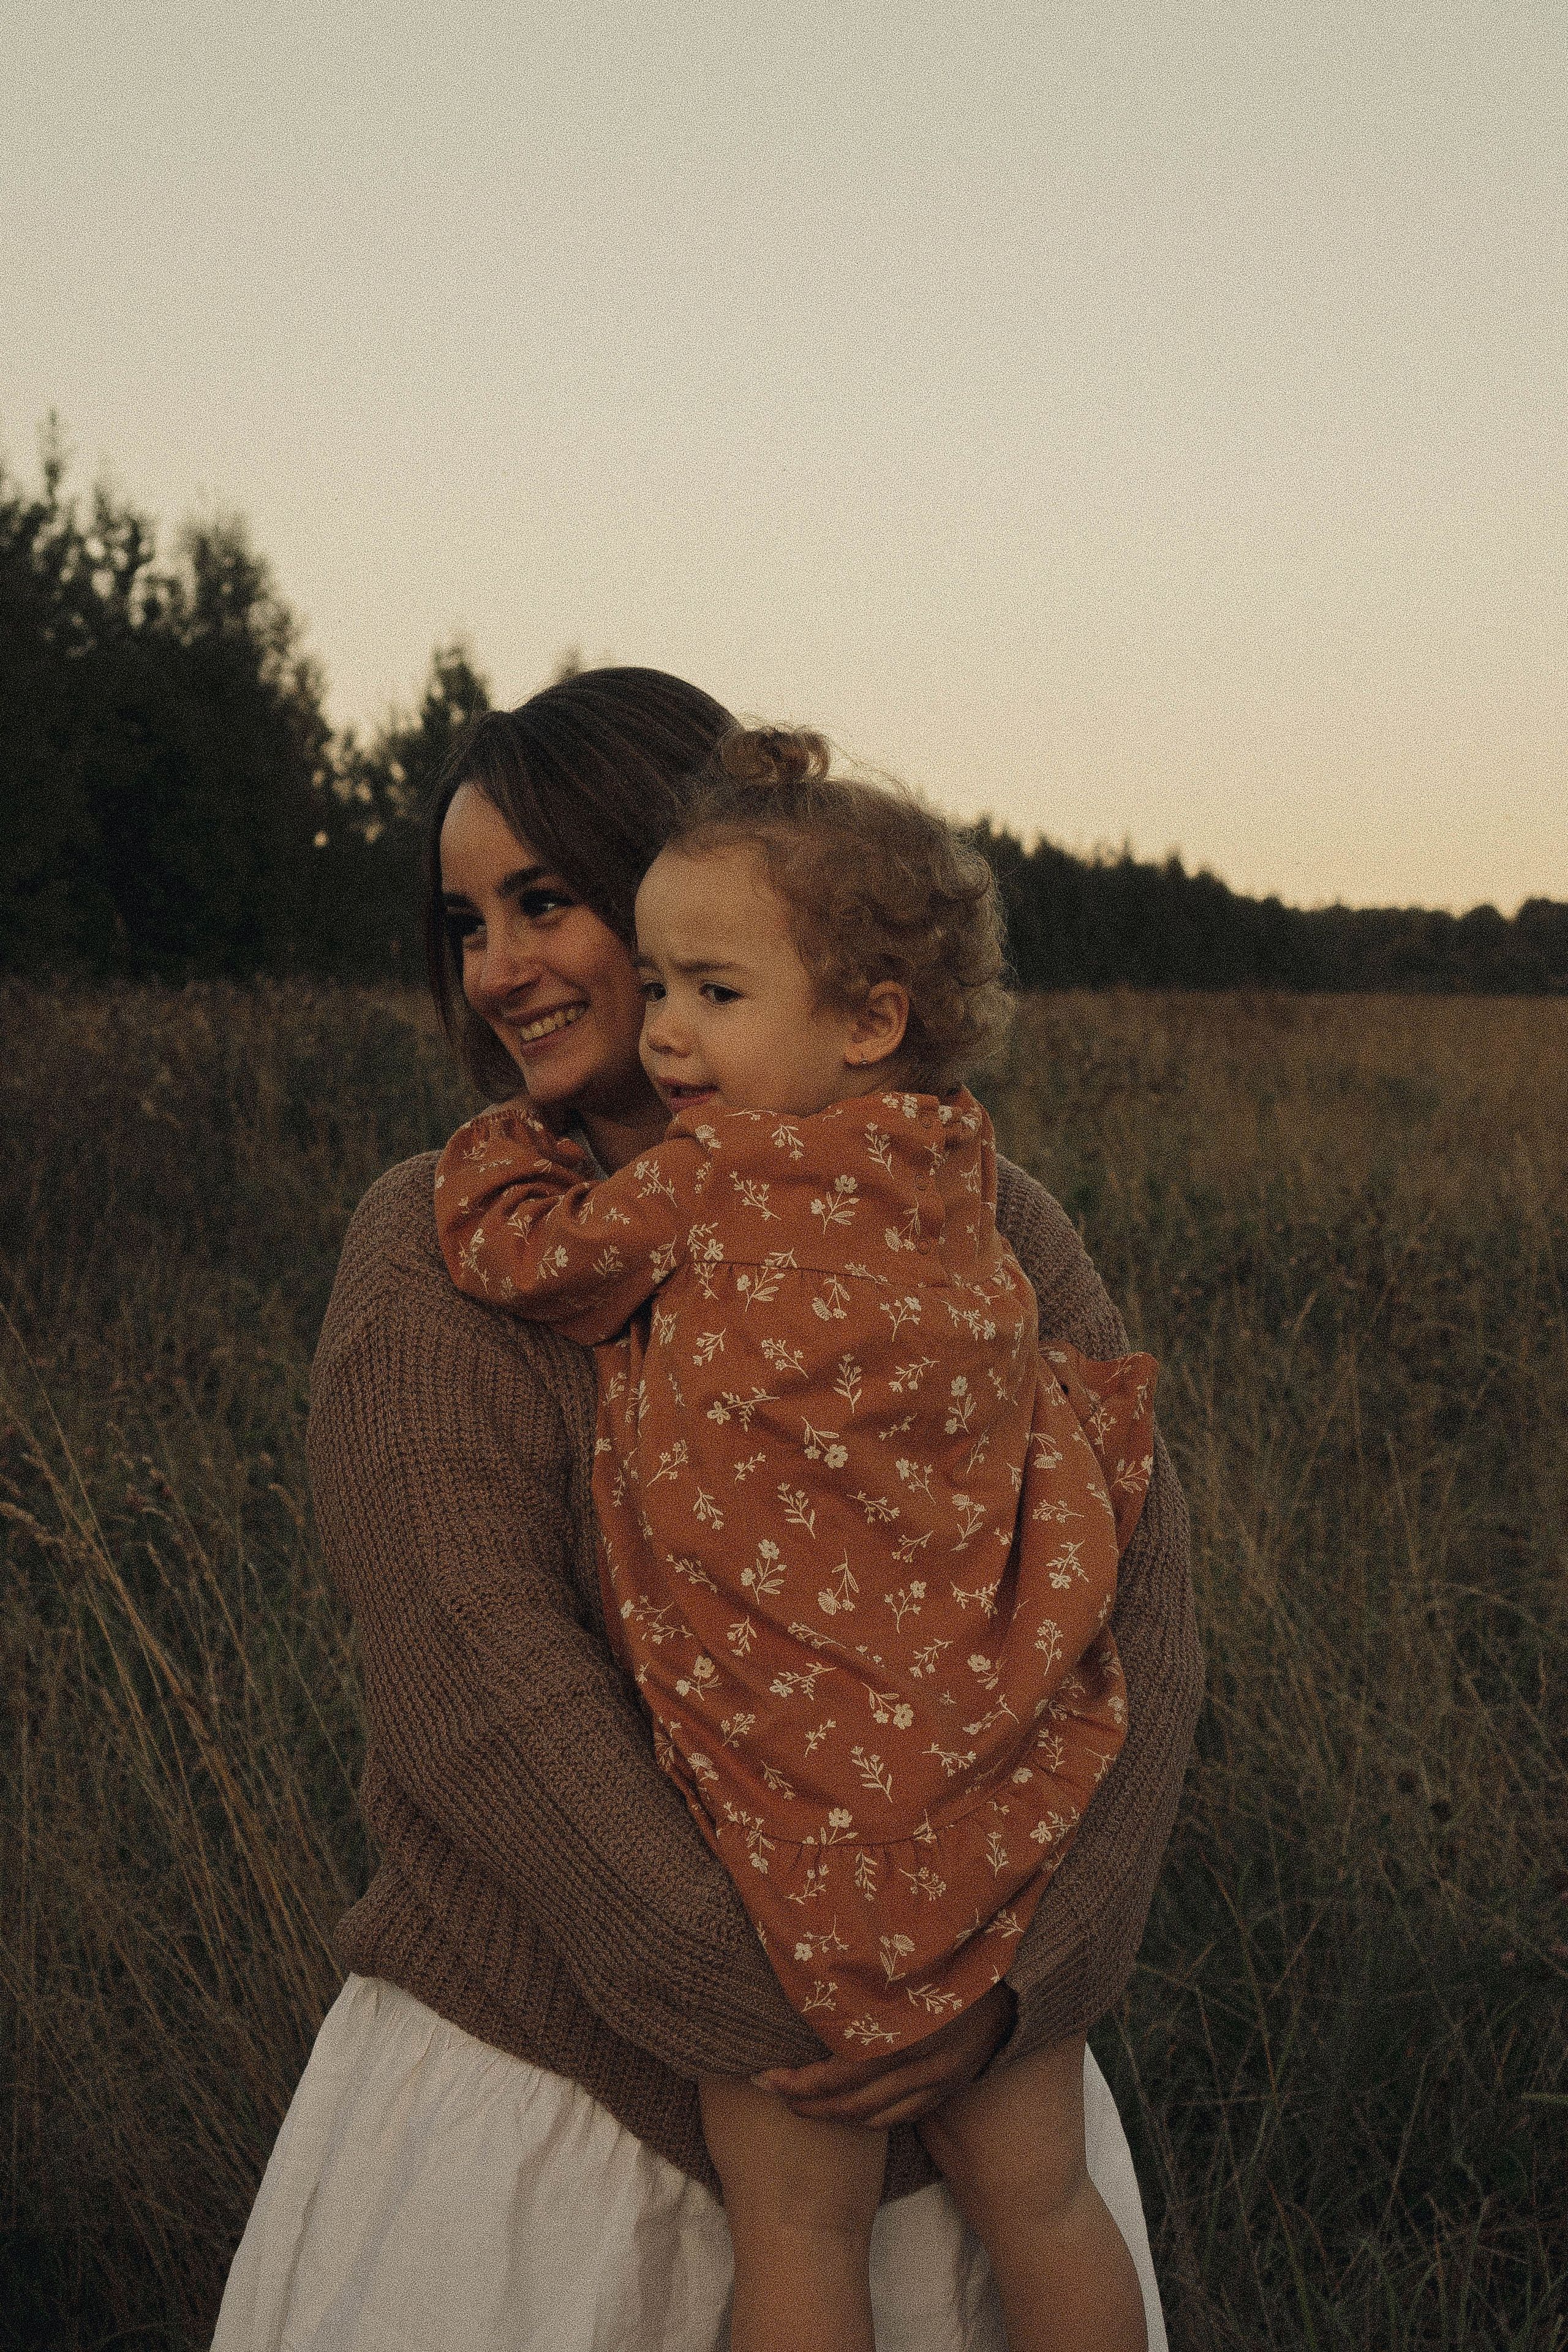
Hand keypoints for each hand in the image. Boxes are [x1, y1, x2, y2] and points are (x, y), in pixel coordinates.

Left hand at [750, 1981, 1016, 2129]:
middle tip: (771, 2095)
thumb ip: (864, 1975)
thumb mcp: (908, 1956)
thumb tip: (809, 1965)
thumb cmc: (956, 1949)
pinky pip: (905, 2114)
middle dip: (808, 2106)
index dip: (800, 2083)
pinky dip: (872, 2117)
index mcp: (909, 2032)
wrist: (1021, 1965)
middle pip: (854, 2104)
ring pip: (878, 2117)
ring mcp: (943, 2080)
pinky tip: (851, 2109)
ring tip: (801, 2106)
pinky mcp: (954, 2084)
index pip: (842, 2074)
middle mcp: (926, 2065)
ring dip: (836, 2118)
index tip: (763, 2078)